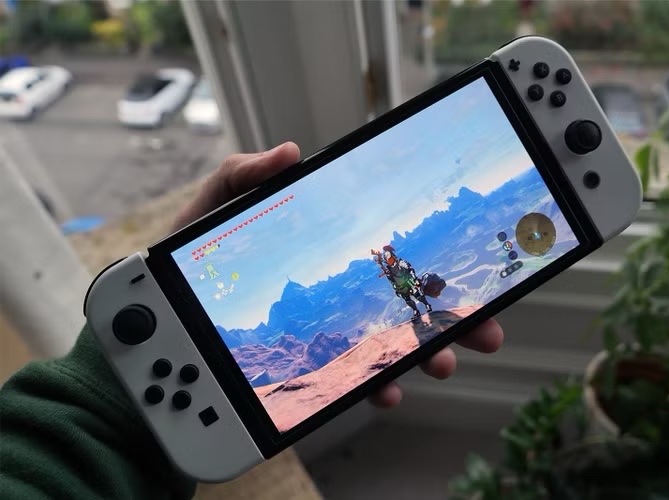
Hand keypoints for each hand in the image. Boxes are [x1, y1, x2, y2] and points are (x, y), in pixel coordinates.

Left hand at [174, 143, 504, 408]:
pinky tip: (385, 392)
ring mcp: (324, 334)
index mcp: (322, 251)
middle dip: (451, 316)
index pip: (386, 252)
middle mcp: (334, 294)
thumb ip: (242, 176)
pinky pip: (350, 382)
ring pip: (388, 344)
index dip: (428, 258)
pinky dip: (374, 388)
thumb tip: (291, 152)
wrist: (152, 331)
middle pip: (404, 302)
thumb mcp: (210, 212)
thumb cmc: (182, 266)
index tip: (464, 263)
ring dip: (425, 354)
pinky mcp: (308, 370)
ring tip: (443, 361)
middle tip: (486, 328)